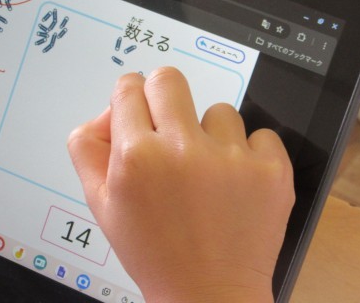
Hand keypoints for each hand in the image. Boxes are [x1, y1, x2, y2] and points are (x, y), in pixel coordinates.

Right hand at [68, 67, 294, 302]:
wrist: (208, 294)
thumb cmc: (154, 251)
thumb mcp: (102, 204)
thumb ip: (88, 148)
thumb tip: (108, 111)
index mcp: (136, 156)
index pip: (129, 87)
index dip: (131, 98)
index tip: (139, 111)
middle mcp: (183, 149)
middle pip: (168, 78)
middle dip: (163, 96)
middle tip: (169, 126)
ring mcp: (231, 158)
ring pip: (218, 110)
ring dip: (211, 134)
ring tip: (207, 173)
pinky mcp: (271, 170)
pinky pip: (260, 134)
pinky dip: (249, 153)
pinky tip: (236, 183)